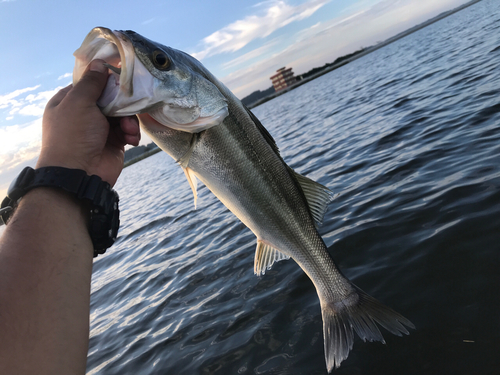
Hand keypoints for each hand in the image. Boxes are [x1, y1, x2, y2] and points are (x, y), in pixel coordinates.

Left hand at [36, 59, 139, 185]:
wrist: (79, 174)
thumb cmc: (73, 135)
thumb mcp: (79, 102)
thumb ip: (91, 82)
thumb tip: (100, 62)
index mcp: (69, 101)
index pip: (90, 82)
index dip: (106, 78)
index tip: (122, 74)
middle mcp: (84, 113)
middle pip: (110, 97)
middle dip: (121, 102)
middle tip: (129, 104)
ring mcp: (100, 129)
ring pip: (122, 114)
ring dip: (128, 120)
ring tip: (128, 130)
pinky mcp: (114, 142)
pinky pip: (127, 130)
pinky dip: (131, 133)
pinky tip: (131, 139)